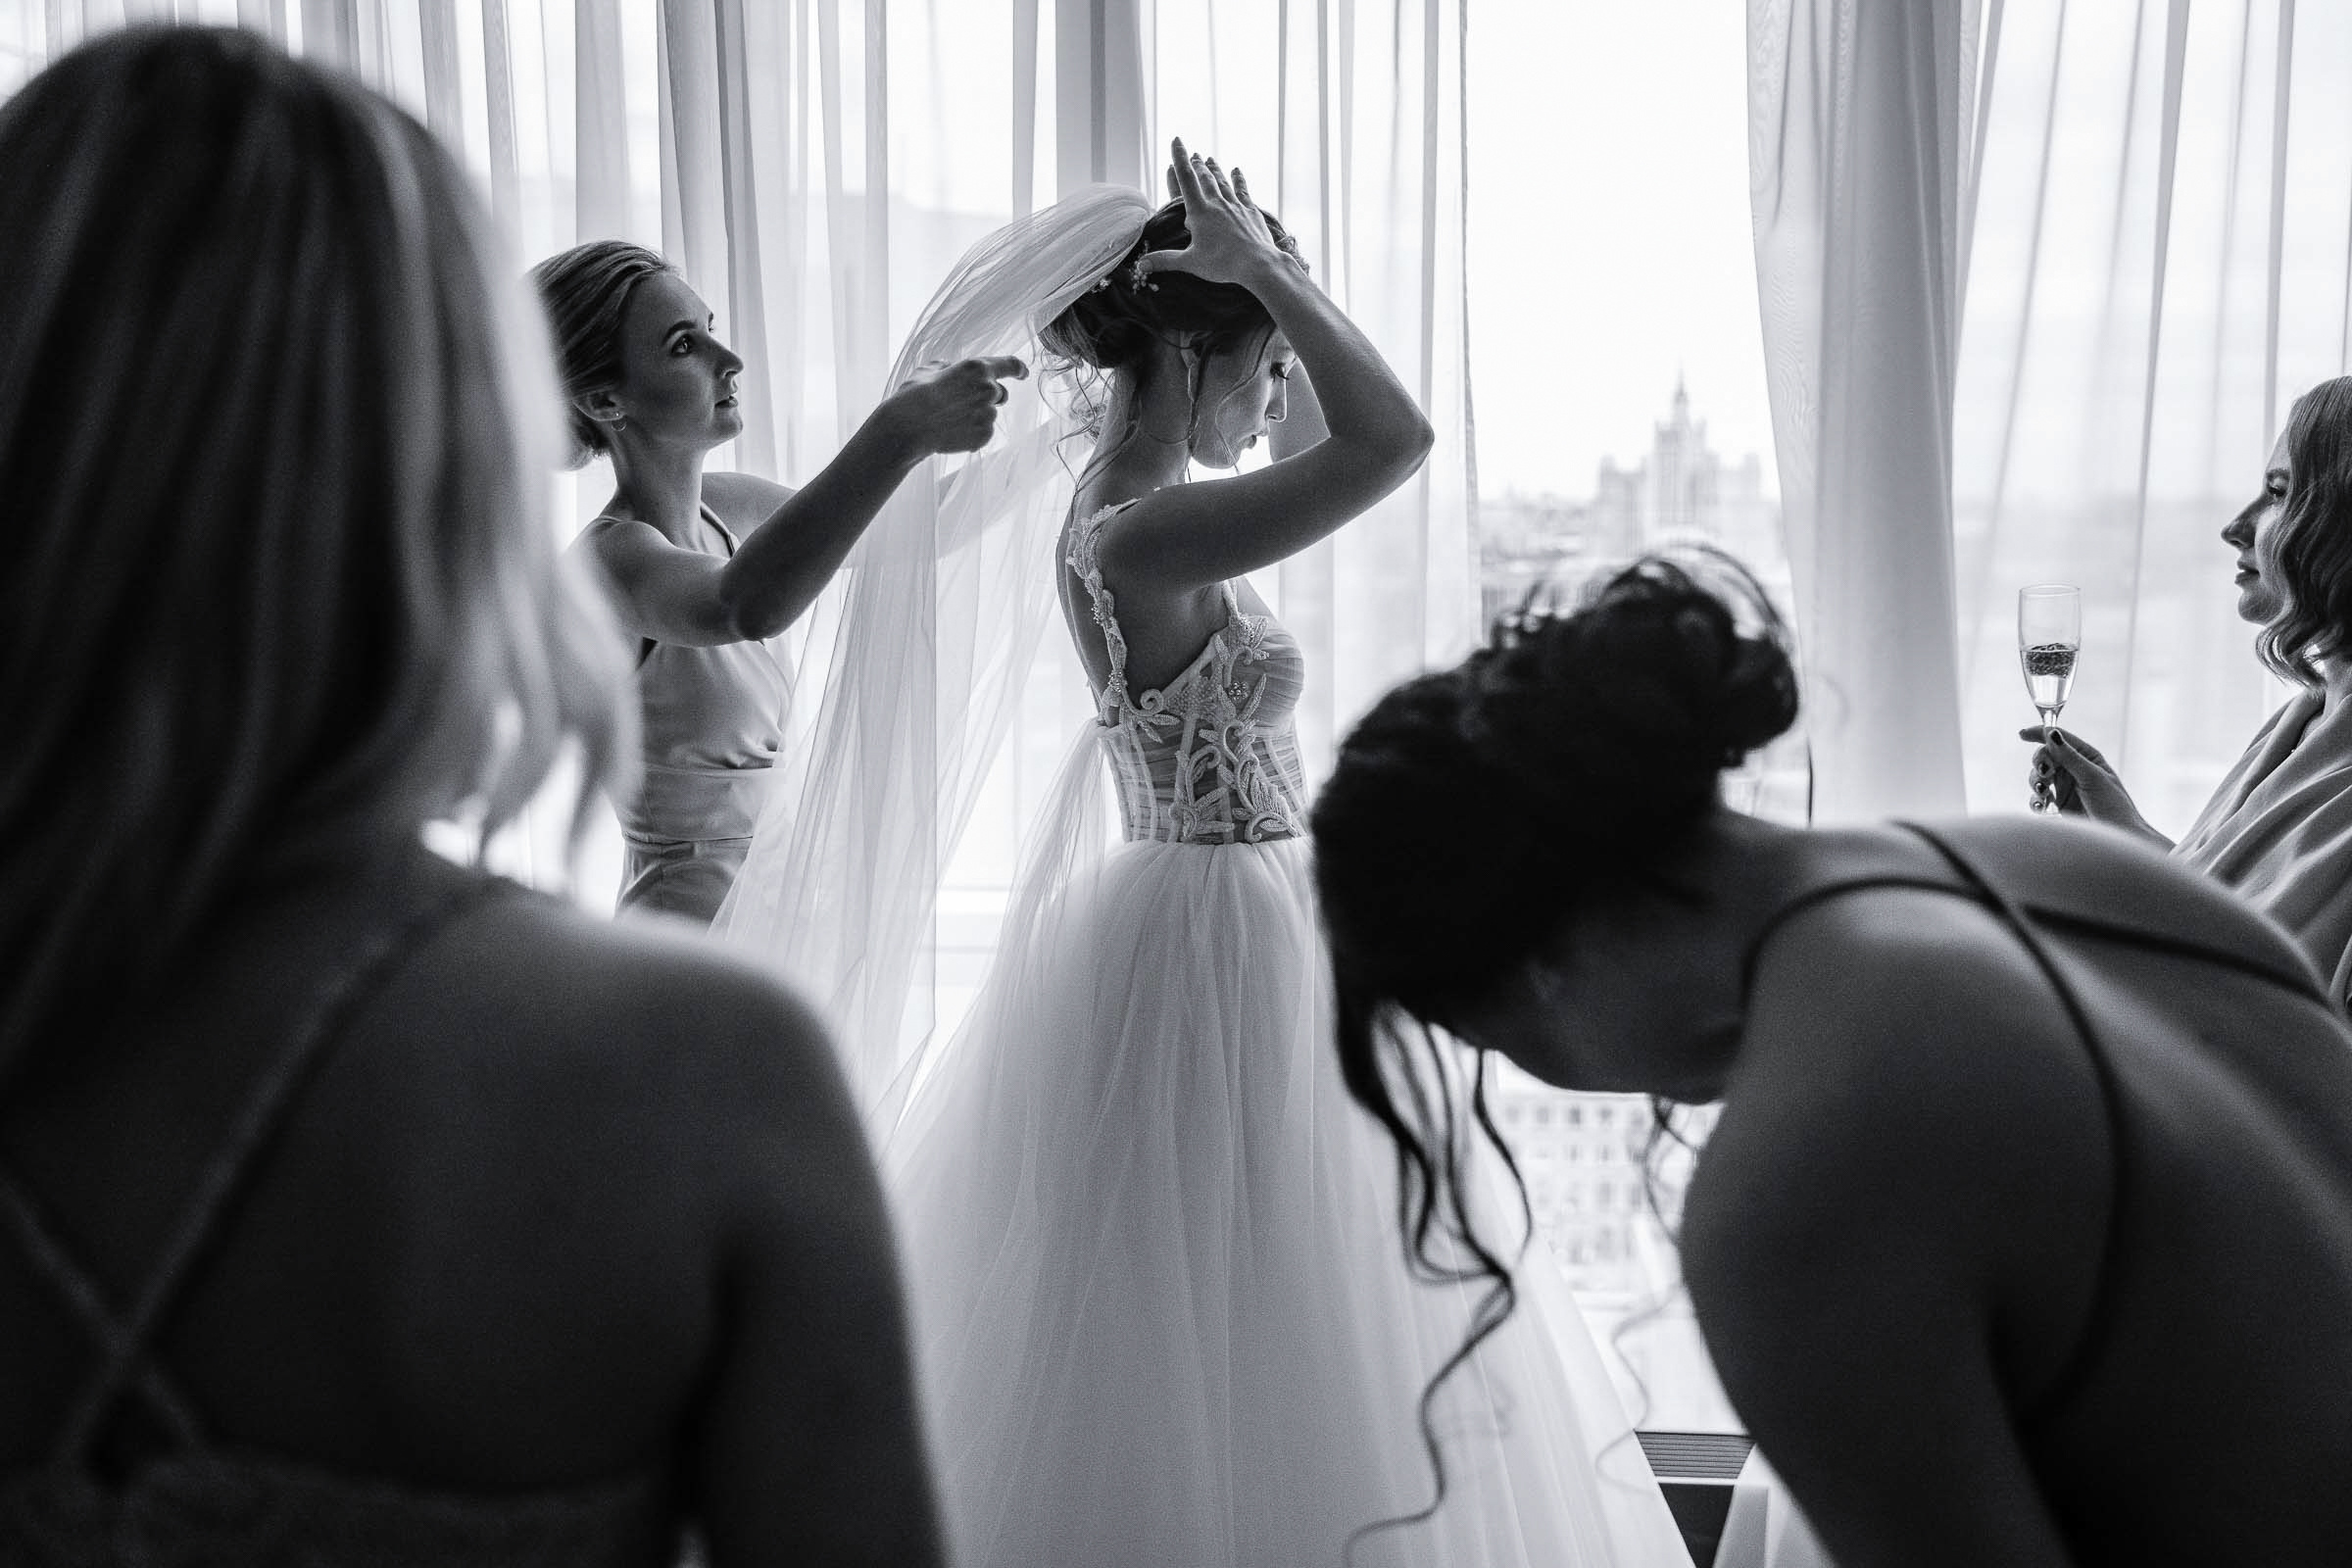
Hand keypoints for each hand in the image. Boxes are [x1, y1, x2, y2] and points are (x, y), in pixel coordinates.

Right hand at [884, 356, 1027, 456]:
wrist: (908, 428)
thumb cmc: (914, 396)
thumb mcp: (928, 371)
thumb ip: (947, 367)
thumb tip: (950, 368)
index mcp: (977, 368)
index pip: (1010, 365)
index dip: (1019, 369)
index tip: (1023, 373)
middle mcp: (988, 389)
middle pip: (1001, 393)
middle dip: (989, 398)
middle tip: (966, 404)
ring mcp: (988, 413)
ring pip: (989, 414)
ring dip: (976, 416)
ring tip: (950, 420)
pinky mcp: (985, 435)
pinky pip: (984, 432)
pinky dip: (972, 433)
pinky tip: (952, 433)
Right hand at [1134, 138, 1287, 291]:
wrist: (1258, 264)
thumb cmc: (1223, 264)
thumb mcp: (1191, 263)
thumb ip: (1165, 260)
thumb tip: (1141, 264)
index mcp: (1200, 213)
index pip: (1186, 179)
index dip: (1180, 158)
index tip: (1176, 140)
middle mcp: (1217, 204)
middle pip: (1204, 178)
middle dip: (1197, 165)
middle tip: (1193, 154)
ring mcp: (1235, 206)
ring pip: (1222, 182)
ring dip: (1214, 169)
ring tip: (1209, 158)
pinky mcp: (1250, 212)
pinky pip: (1242, 191)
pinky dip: (1238, 179)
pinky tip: (1236, 170)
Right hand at [2019, 725, 2131, 820]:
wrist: (2117, 836)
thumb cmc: (2113, 805)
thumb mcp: (2093, 777)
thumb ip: (2070, 757)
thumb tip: (2052, 734)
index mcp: (2086, 758)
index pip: (2060, 739)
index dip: (2040, 734)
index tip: (2023, 735)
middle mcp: (2073, 770)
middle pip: (2044, 756)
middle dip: (2040, 763)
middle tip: (2046, 773)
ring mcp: (2063, 788)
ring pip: (2037, 776)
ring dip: (2036, 782)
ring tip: (2043, 792)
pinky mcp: (2056, 805)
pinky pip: (2036, 798)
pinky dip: (2035, 801)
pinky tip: (2042, 806)